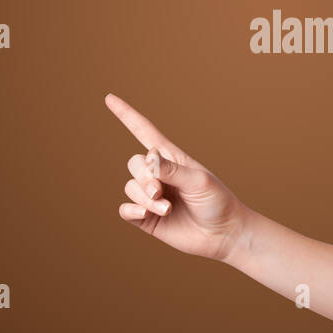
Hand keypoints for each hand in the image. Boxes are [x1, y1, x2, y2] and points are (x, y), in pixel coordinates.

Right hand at [105, 93, 247, 261]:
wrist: (223, 234)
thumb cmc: (216, 201)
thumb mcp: (197, 180)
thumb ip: (172, 169)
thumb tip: (147, 158)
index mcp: (171, 158)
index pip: (144, 131)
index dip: (126, 115)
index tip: (109, 98)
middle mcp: (158, 175)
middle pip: (134, 164)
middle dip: (145, 178)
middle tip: (160, 192)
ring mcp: (151, 197)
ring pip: (130, 187)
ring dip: (145, 198)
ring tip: (166, 208)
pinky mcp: (147, 218)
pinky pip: (126, 210)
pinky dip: (132, 210)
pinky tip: (144, 215)